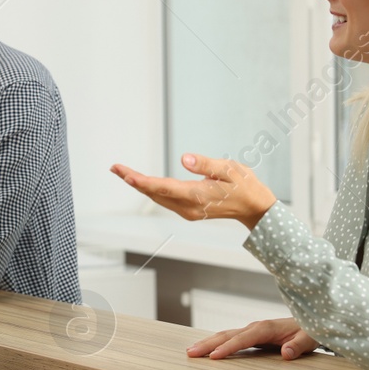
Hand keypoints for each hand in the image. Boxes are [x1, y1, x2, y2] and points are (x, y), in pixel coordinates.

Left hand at [111, 154, 277, 229]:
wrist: (254, 208)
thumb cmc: (244, 185)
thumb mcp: (230, 168)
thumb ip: (206, 164)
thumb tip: (184, 158)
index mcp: (197, 196)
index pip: (162, 187)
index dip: (141, 181)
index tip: (124, 174)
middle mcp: (188, 207)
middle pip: (154, 193)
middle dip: (133, 180)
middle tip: (114, 167)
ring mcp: (187, 211)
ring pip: (157, 198)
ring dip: (139, 185)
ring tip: (121, 172)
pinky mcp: (188, 210)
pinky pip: (164, 200)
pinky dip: (151, 190)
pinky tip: (141, 182)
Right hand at [187, 318, 319, 360]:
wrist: (312, 322)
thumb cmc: (311, 330)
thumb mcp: (310, 338)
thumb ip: (299, 345)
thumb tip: (286, 353)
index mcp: (267, 328)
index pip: (243, 339)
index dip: (228, 347)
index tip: (214, 356)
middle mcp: (256, 327)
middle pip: (227, 335)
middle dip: (208, 344)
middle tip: (190, 352)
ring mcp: (252, 330)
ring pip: (226, 335)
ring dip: (208, 343)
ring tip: (191, 351)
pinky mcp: (252, 335)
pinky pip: (231, 339)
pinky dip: (216, 343)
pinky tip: (207, 350)